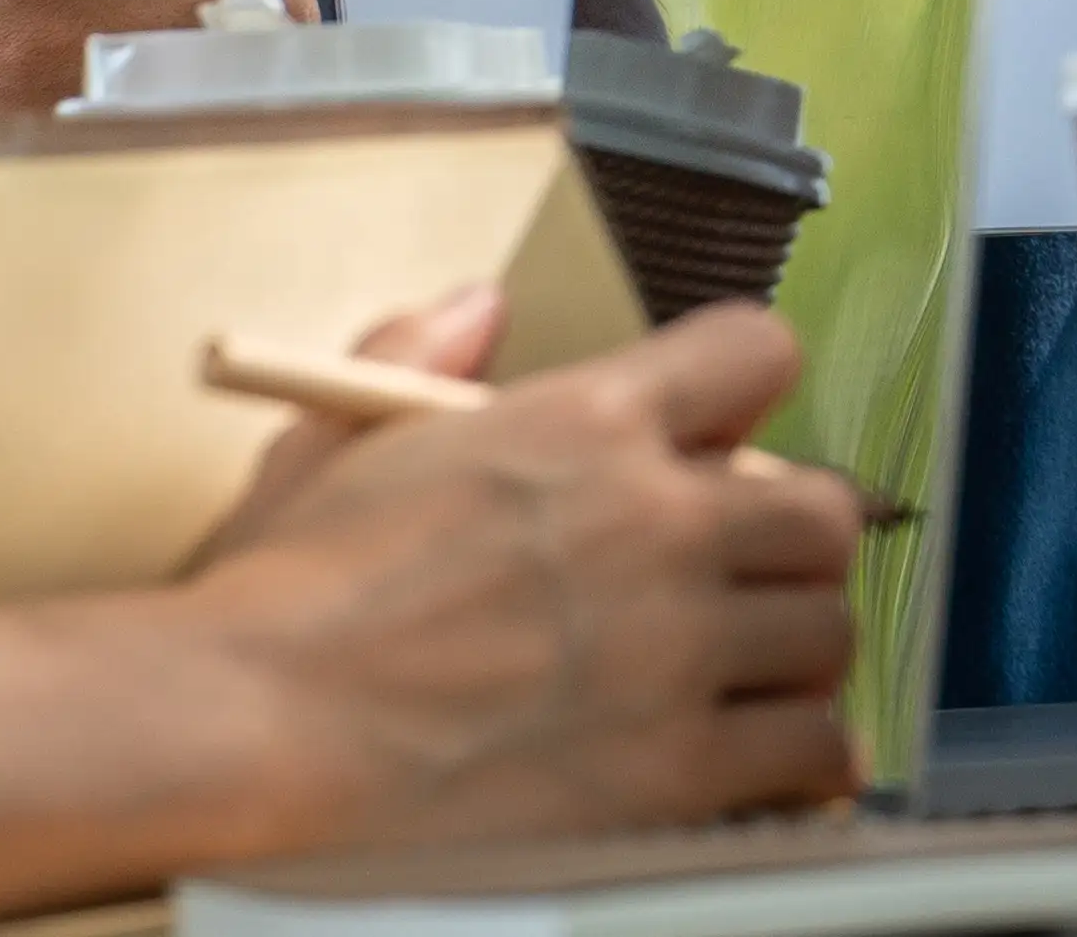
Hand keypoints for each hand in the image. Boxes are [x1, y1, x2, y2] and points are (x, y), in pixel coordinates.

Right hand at [187, 289, 868, 836]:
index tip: (729, 431)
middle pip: (821, 507)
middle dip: (789, 539)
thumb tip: (478, 307)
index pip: (756, 353)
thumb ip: (420, 357)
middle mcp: (655, 524)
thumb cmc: (278, 601)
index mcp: (586, 424)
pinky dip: (802, 754)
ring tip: (743, 674)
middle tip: (741, 575)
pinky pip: (812, 747)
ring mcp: (677, 648)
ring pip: (827, 629)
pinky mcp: (678, 768)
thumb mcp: (339, 439)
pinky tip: (760, 757)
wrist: (249, 730)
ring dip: (792, 651)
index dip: (749, 389)